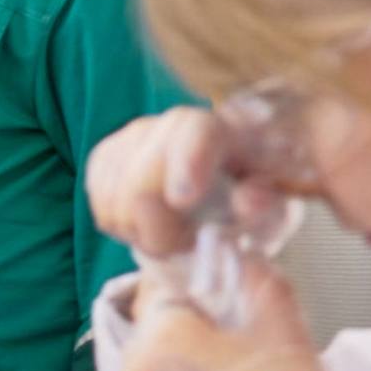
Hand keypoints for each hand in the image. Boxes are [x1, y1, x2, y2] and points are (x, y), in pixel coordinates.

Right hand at [85, 108, 288, 263]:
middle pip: (142, 180)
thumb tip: (251, 200)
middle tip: (183, 245)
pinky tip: (147, 225)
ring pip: (115, 199)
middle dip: (159, 229)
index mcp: (221, 130)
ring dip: (141, 231)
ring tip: (169, 235)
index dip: (187, 163)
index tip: (184, 200)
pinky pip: (100, 205)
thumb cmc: (245, 203)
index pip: (196, 134)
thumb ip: (263, 205)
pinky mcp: (104, 158)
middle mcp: (170, 124)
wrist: (214, 198)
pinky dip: (122, 226)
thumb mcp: (269, 209)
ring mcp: (131, 138)